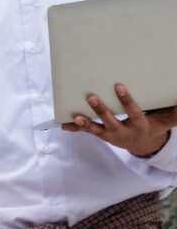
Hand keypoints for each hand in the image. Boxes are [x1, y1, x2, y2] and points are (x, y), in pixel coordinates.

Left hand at [61, 83, 176, 156]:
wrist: (143, 143)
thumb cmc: (154, 123)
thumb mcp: (165, 119)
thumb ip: (173, 111)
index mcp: (140, 125)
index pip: (133, 112)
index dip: (126, 100)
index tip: (118, 86)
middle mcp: (124, 132)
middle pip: (112, 122)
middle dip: (102, 110)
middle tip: (91, 96)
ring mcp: (111, 135)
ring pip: (97, 129)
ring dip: (86, 123)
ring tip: (76, 116)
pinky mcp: (102, 135)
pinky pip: (87, 132)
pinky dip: (76, 128)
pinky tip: (63, 125)